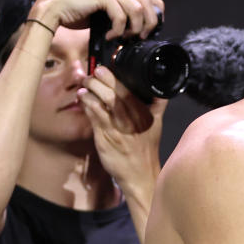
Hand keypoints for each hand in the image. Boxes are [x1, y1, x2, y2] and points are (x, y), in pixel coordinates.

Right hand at [28, 0, 163, 38]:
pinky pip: (121, 15)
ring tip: (124, 37)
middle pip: (148, 0)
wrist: (52, 9)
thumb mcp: (104, 10)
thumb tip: (140, 27)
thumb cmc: (76, 13)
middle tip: (141, 36)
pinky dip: (118, 30)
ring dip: (134, 28)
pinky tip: (110, 35)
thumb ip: (120, 11)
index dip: (156, 9)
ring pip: (138, 8)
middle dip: (150, 22)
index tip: (153, 27)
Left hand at [82, 65, 162, 197]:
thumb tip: (160, 89)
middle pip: (113, 94)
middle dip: (99, 80)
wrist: (140, 174)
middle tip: (91, 74)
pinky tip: (83, 98)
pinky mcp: (105, 138)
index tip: (104, 68)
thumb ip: (158, 105)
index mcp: (145, 114)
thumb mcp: (157, 124)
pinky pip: (94, 117)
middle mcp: (132, 120)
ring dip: (90, 90)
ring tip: (84, 85)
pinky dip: (87, 105)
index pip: (128, 90)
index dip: (113, 77)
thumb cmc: (146, 148)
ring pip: (102, 103)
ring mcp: (117, 129)